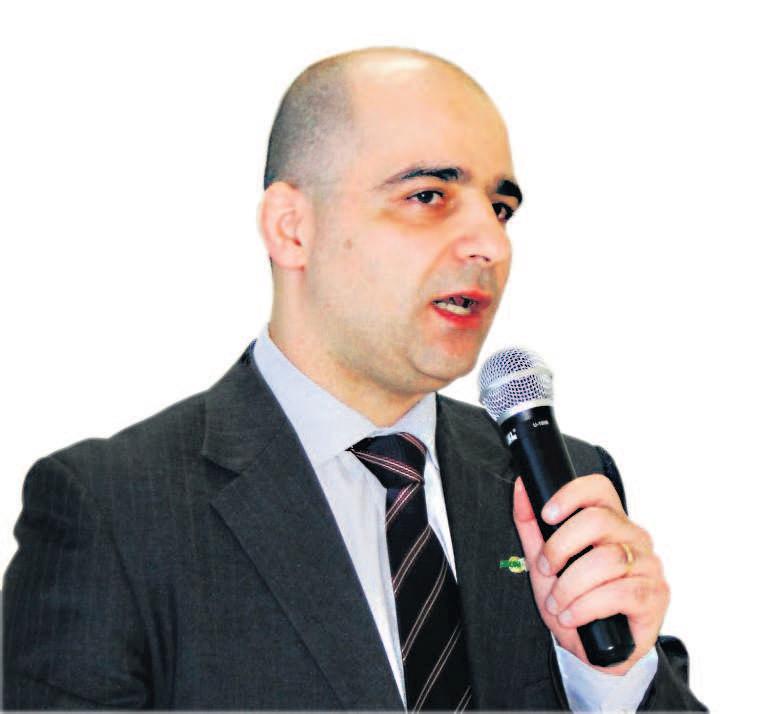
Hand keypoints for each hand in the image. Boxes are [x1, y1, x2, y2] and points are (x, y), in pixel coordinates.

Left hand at [512, 474, 669, 675]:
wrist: (594, 650)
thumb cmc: (572, 599)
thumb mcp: (543, 562)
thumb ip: (531, 525)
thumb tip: (521, 487)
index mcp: (610, 521)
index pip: (599, 488)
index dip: (571, 494)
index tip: (546, 514)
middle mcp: (633, 537)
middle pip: (598, 520)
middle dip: (560, 546)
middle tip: (546, 569)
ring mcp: (648, 565)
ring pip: (607, 559)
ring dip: (570, 585)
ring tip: (557, 603)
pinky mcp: (655, 596)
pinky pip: (620, 593)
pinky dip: (586, 606)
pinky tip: (572, 616)